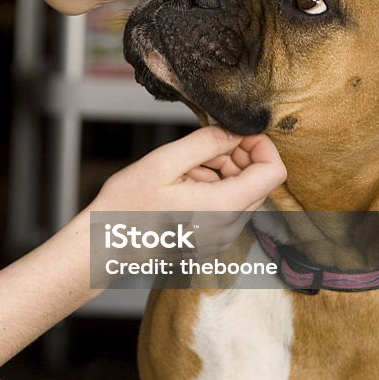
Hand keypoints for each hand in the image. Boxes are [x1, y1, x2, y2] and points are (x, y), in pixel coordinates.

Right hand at [91, 127, 285, 264]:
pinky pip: (226, 209)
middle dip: (238, 157)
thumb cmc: (126, 208)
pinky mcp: (210, 242)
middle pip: (259, 182)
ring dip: (222, 173)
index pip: (274, 172)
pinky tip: (182, 186)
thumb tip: (235, 132)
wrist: (105, 247)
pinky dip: (213, 190)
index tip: (237, 133)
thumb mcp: (165, 162)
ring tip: (184, 169)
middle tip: (201, 148)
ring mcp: (221, 239)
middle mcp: (229, 227)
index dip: (262, 145)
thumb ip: (207, 143)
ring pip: (242, 194)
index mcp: (223, 207)